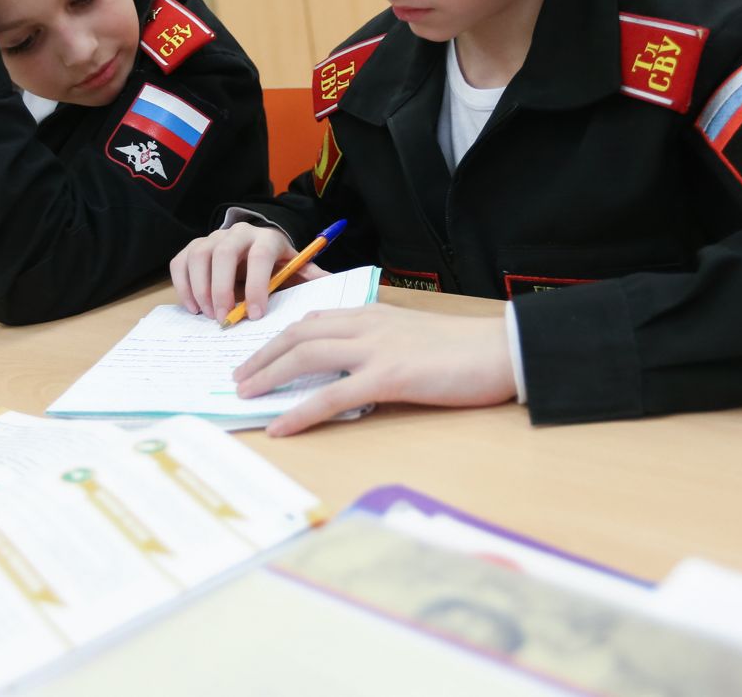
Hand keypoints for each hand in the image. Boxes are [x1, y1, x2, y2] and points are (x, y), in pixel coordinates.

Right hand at [170, 222, 328, 323]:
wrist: (258, 246)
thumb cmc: (278, 264)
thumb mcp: (296, 268)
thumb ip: (310, 276)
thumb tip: (331, 282)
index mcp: (267, 238)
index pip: (260, 257)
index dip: (257, 285)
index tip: (256, 315)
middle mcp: (237, 233)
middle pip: (223, 253)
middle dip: (221, 288)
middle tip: (223, 319)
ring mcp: (212, 238)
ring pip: (198, 255)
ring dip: (200, 288)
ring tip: (208, 315)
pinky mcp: (193, 248)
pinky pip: (180, 262)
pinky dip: (182, 285)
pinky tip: (193, 308)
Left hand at [232, 305, 515, 435]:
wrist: (502, 349)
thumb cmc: (466, 349)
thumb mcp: (413, 337)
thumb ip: (381, 345)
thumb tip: (354, 371)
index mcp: (373, 314)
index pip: (313, 320)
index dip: (280, 338)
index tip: (258, 353)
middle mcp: (367, 325)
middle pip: (298, 334)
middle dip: (263, 354)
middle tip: (239, 375)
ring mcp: (376, 349)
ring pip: (305, 356)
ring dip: (268, 374)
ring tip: (244, 394)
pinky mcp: (389, 377)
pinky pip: (332, 396)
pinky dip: (300, 412)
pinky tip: (280, 427)